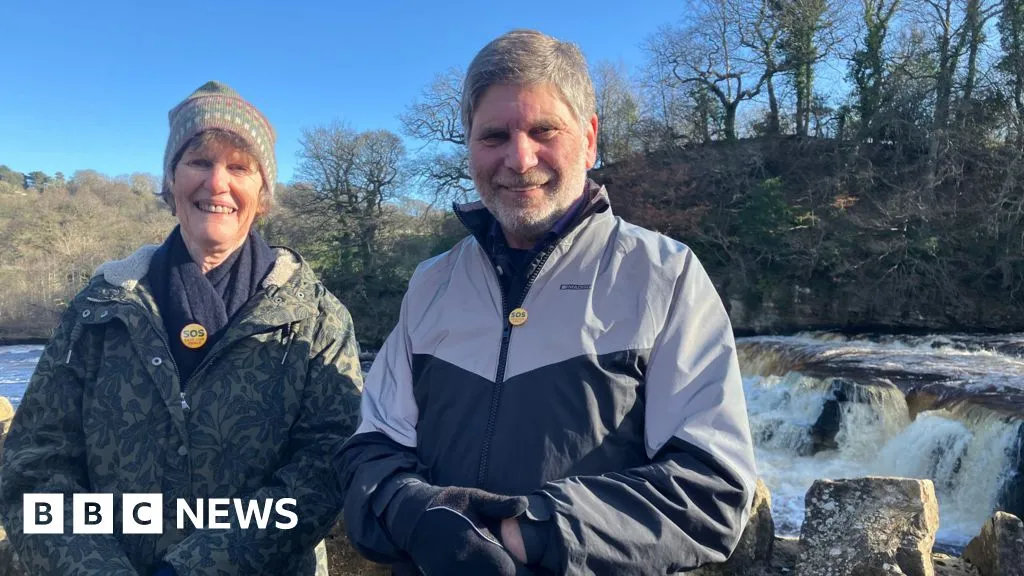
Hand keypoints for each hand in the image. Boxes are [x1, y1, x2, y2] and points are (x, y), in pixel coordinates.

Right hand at [404, 486, 528, 575]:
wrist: (412, 517)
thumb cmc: (447, 504)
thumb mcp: (473, 497)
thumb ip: (499, 504)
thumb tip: (524, 504)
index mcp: (476, 545)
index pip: (508, 570)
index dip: (523, 572)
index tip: (530, 567)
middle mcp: (463, 565)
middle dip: (509, 574)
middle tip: (523, 569)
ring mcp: (451, 575)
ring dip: (494, 575)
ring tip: (504, 569)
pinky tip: (485, 570)